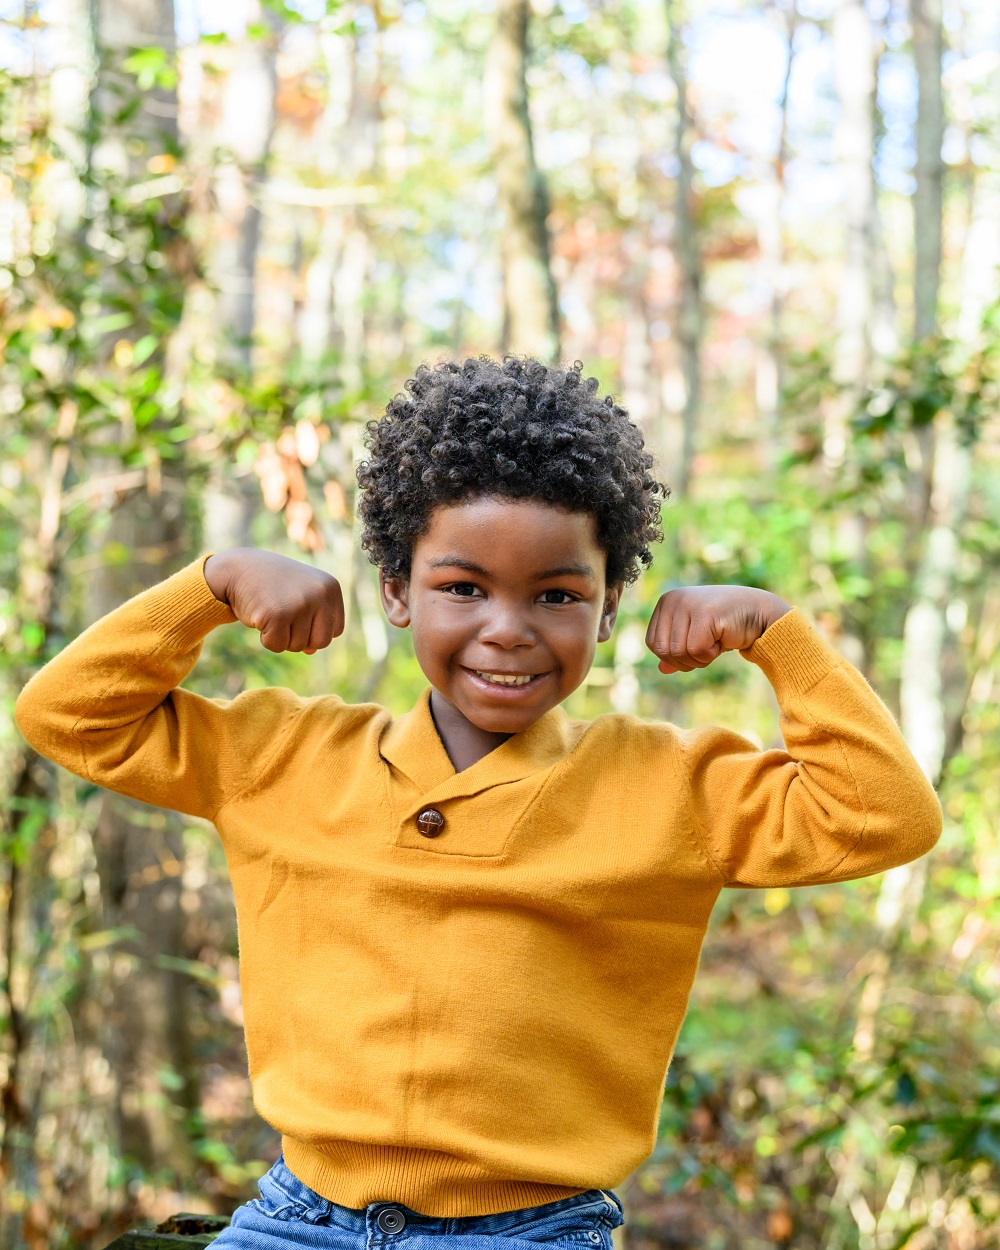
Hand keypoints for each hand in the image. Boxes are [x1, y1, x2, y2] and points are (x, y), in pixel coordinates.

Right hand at [203, 548, 343, 653]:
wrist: (238, 569)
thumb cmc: (273, 585)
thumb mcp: (301, 597)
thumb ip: (315, 622)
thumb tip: (312, 651)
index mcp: (331, 588)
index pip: (335, 631)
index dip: (313, 629)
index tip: (297, 611)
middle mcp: (320, 594)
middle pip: (321, 642)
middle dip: (300, 638)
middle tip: (283, 615)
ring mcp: (300, 604)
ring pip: (298, 646)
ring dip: (281, 636)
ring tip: (271, 610)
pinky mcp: (278, 615)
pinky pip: (277, 646)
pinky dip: (266, 638)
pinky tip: (260, 615)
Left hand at [645, 586, 790, 673]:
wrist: (759, 613)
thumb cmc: (725, 626)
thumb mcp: (695, 637)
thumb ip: (677, 650)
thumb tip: (661, 670)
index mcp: (666, 602)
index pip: (653, 643)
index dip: (673, 657)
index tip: (695, 648)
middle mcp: (673, 599)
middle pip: (663, 650)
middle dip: (685, 660)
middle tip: (706, 649)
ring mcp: (687, 604)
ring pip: (679, 652)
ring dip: (700, 657)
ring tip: (715, 640)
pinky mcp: (704, 613)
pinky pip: (696, 650)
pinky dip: (711, 654)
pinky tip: (723, 638)